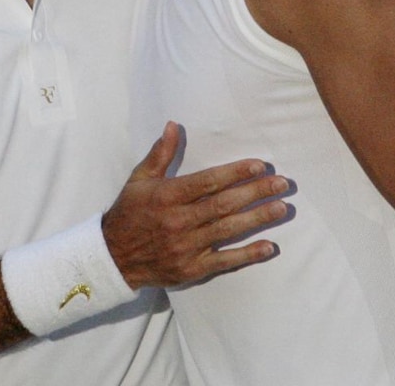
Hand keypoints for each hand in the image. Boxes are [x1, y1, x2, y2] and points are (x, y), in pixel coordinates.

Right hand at [103, 122, 290, 288]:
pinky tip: (269, 246)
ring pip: (227, 230)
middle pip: (223, 204)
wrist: (112, 257)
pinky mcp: (191, 269)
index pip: (207, 182)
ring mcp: (186, 247)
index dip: (235, 173)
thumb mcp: (139, 180)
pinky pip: (224, 261)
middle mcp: (178, 221)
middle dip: (255, 192)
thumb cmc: (129, 213)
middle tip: (282, 183)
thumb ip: (160, 154)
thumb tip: (173, 125)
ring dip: (257, 218)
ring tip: (282, 208)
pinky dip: (248, 255)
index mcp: (167, 196)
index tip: (259, 165)